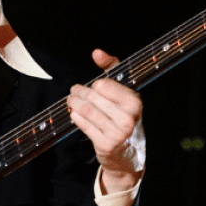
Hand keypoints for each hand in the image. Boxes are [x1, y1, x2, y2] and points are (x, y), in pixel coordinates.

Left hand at [67, 49, 144, 193]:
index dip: (95, 85)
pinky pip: (83, 125)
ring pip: (86, 111)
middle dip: (79, 93)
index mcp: (135, 102)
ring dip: (74, 103)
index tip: (92, 86)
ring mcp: (117, 133)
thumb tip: (96, 52)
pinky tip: (74, 114)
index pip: (103, 85)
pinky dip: (75, 117)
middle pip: (92, 98)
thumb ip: (111, 68)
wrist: (128, 152)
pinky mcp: (105, 145)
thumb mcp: (123, 91)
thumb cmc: (124, 115)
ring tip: (70, 100)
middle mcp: (128, 118)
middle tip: (73, 91)